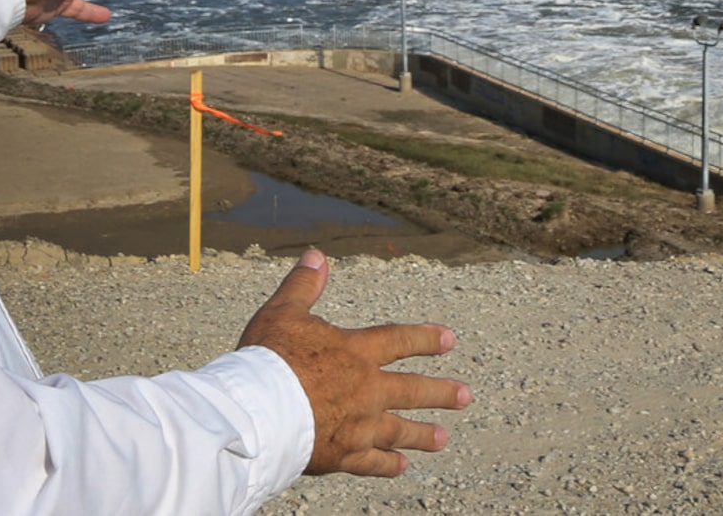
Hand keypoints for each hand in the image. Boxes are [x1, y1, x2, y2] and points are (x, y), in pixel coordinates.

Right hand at [239, 250, 470, 476]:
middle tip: (466, 396)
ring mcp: (358, 425)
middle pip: (411, 390)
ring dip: (422, 433)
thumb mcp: (283, 312)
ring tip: (443, 438)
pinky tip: (402, 467)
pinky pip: (372, 462)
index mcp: (355, 352)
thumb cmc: (267, 359)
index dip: (425, 338)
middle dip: (441, 392)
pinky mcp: (342, 455)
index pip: (399, 340)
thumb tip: (316, 255)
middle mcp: (366, 389)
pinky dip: (387, 465)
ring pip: (399, 430)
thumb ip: (303, 285)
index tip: (449, 340)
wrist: (256, 413)